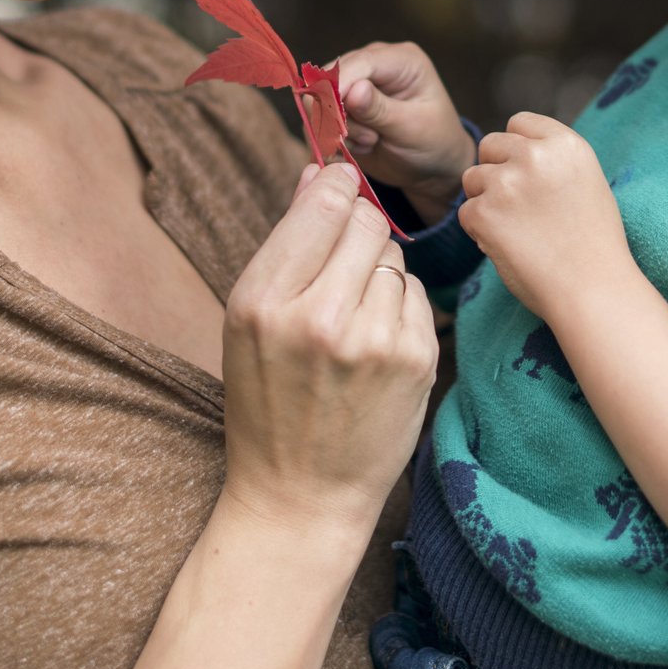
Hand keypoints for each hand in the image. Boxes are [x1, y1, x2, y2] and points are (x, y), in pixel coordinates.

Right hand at [220, 162, 439, 531]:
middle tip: (340, 274)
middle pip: (367, 223)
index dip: (336, 190)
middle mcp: (317, 316)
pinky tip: (375, 345)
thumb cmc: (268, 402)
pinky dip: (400, 309)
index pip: (323, 205)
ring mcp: (372, 340)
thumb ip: (289, 242)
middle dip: (358, 235)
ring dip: (378, 276)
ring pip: (394, 258)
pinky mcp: (415, 359)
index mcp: (262, 300)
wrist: (299, 495)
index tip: (339, 191)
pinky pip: (415, 295)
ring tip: (351, 322)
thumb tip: (320, 173)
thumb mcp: (252, 322)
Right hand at [335, 41, 475, 222]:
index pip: (359, 62)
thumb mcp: (412, 128)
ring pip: (319, 100)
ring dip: (339, 129)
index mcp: (401, 60)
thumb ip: (381, 109)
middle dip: (340, 114)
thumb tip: (354, 89)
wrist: (432, 167)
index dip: (340, 86)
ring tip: (370, 142)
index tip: (335, 117)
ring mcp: (355, 83)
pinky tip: (361, 146)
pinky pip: (319, 119)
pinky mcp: (342, 105)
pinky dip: (334, 137)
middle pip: (330, 77)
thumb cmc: (434, 142)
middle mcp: (374, 65)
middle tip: (369, 139)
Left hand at [458, 113, 634, 321]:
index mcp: (565, 143)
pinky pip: (466, 213)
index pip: (519, 122)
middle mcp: (534, 155)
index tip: (525, 172)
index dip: (517, 148)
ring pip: (473, 179)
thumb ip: (554, 161)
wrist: (593, 289)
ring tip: (517, 229)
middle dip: (496, 170)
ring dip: (486, 201)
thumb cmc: (595, 245)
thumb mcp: (587, 183)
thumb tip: (518, 152)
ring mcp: (506, 183)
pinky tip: (508, 246)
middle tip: (517, 205)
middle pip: (490, 145)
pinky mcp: (483, 213)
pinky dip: (480, 231)